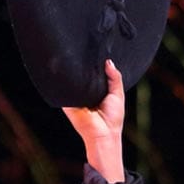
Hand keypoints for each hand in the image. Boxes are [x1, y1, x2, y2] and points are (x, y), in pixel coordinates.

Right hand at [63, 59, 126, 182]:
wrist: (103, 133)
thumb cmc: (112, 117)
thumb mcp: (118, 94)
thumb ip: (114, 78)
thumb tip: (108, 62)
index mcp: (96, 91)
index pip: (92, 75)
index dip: (94, 65)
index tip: (95, 52)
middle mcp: (84, 93)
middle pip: (82, 76)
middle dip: (84, 66)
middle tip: (85, 50)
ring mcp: (74, 97)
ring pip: (73, 81)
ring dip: (75, 72)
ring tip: (76, 57)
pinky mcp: (66, 102)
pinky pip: (65, 89)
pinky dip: (67, 81)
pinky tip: (68, 70)